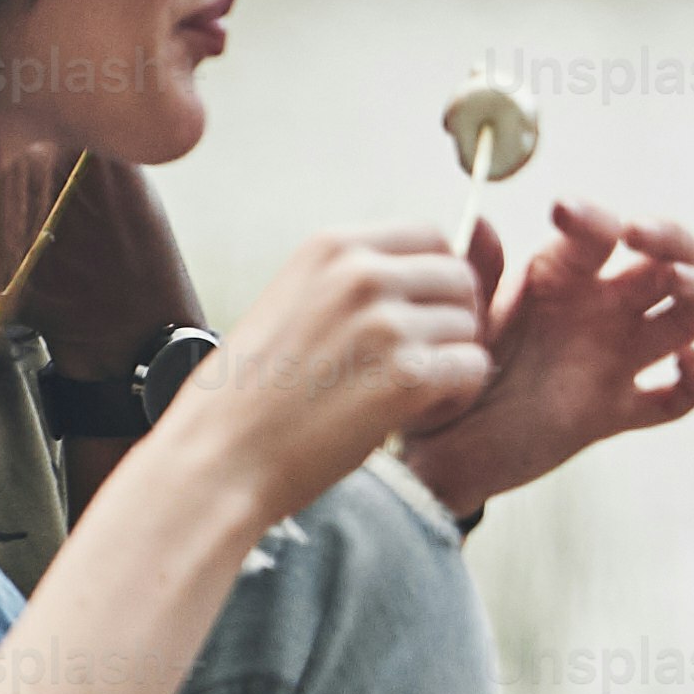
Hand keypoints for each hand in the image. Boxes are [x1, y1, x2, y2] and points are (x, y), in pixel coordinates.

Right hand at [149, 223, 491, 519]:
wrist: (219, 457)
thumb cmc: (249, 394)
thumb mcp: (290, 301)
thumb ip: (348, 282)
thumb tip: (413, 276)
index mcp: (330, 247)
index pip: (430, 236)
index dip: (436, 280)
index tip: (417, 317)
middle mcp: (362, 274)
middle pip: (459, 279)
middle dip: (450, 321)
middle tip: (416, 363)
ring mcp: (387, 323)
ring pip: (470, 328)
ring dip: (449, 363)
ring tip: (402, 395)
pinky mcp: (408, 376)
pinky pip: (473, 369)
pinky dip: (455, 397)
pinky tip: (412, 415)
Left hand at [399, 199, 693, 518]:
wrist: (440, 450)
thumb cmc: (448, 371)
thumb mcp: (457, 320)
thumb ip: (474, 274)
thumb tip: (478, 220)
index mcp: (560, 277)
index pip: (599, 232)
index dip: (593, 216)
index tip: (563, 213)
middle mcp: (599, 311)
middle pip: (670, 258)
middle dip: (671, 237)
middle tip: (640, 235)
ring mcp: (615, 360)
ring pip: (688, 317)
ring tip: (678, 284)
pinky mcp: (618, 412)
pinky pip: (677, 398)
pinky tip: (682, 365)